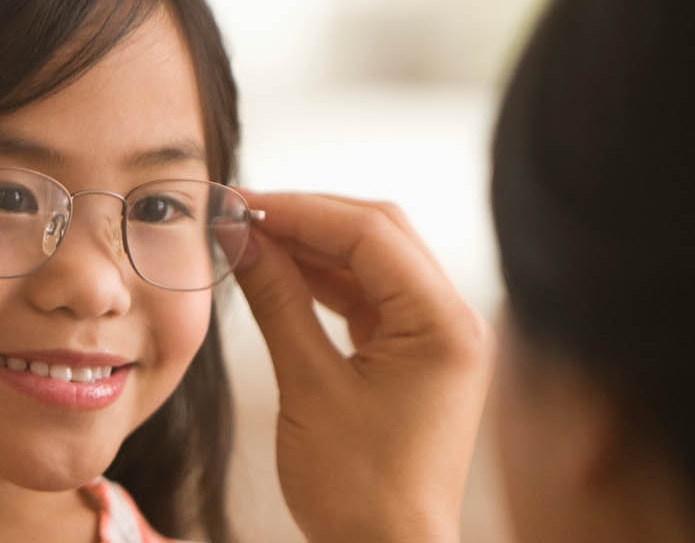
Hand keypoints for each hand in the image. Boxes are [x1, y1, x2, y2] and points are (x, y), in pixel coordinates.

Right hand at [234, 192, 493, 542]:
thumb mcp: (308, 387)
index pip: (371, 233)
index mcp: (443, 325)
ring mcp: (438, 336)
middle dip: (309, 218)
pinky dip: (325, 282)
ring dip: (314, 247)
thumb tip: (241, 238)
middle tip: (242, 215)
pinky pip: (370, 297)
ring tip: (250, 240)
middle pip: (380, 234)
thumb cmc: (358, 490)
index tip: (242, 204)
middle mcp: (453, 320)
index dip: (300, 210)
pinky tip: (279, 273)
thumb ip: (277, 302)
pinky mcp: (417, 355)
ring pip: (374, 261)